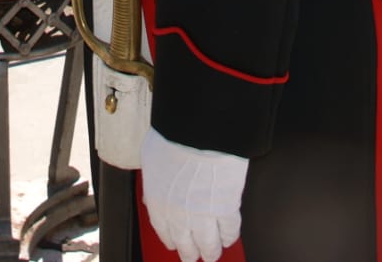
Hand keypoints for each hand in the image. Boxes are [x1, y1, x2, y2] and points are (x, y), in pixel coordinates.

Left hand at [140, 127, 247, 261]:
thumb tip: (155, 181)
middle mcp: (178, 214)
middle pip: (185, 244)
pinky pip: (229, 230)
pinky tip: (229, 237)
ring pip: (208, 243)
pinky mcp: (226, 208)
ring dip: (211, 252)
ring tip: (213, 255)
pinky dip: (229, 236)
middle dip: (190, 253)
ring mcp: (203, 214)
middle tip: (195, 256)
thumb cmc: (174, 137)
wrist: (197, 132)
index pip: (164, 231)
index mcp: (158, 201)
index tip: (176, 244)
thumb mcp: (152, 155)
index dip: (172, 240)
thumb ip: (154, 175)